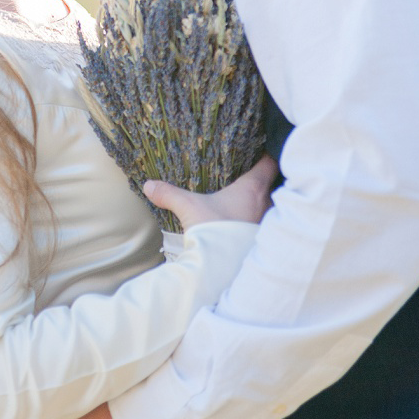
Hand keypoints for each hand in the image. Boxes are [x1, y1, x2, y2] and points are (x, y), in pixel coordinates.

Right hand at [143, 152, 277, 229]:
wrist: (223, 267)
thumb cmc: (213, 230)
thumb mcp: (189, 207)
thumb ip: (170, 194)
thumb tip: (149, 185)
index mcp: (252, 189)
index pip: (269, 164)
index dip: (264, 156)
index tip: (256, 152)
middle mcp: (265, 205)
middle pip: (270, 186)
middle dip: (260, 181)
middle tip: (245, 176)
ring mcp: (265, 225)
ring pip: (267, 207)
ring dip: (258, 204)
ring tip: (242, 201)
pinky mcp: (261, 242)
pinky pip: (262, 226)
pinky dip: (254, 222)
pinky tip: (240, 224)